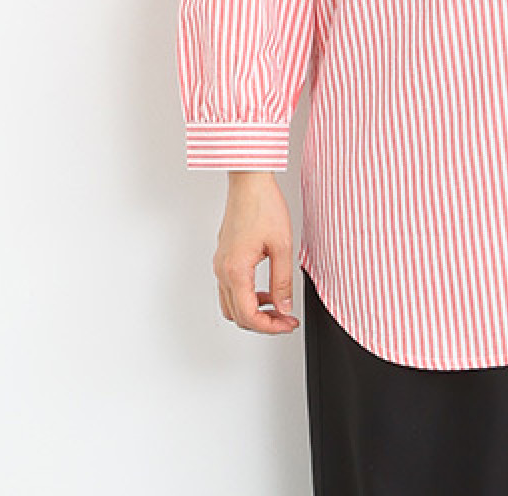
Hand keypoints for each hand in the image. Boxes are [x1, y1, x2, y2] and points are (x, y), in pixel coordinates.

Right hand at [213, 173, 299, 333]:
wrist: (249, 181)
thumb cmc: (263, 205)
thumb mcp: (282, 245)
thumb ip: (283, 281)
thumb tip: (284, 307)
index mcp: (236, 271)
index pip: (248, 316)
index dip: (270, 327)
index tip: (287, 325)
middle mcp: (223, 270)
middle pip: (237, 315)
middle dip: (262, 323)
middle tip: (285, 321)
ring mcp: (221, 264)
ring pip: (231, 304)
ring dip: (254, 311)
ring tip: (277, 308)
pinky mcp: (224, 257)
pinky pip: (231, 288)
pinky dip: (247, 296)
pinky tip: (266, 290)